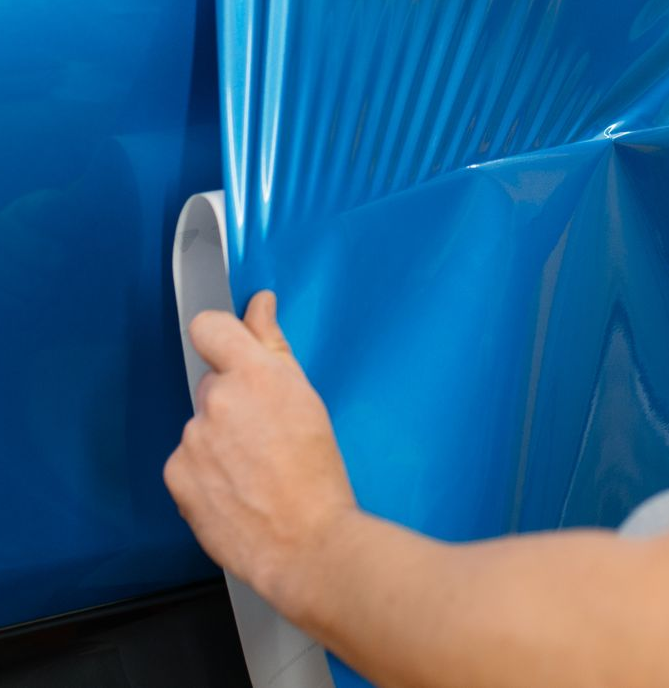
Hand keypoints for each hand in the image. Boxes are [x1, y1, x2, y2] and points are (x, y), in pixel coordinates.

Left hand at [164, 291, 357, 610]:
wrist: (302, 542)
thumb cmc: (315, 472)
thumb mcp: (305, 397)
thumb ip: (272, 344)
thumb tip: (259, 304)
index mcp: (255, 374)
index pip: (209, 327)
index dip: (220, 336)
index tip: (232, 348)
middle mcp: (217, 401)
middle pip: (214, 384)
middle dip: (235, 401)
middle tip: (267, 434)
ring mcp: (192, 439)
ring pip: (203, 424)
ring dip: (221, 439)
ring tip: (255, 470)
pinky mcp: (175, 475)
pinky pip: (188, 460)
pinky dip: (206, 471)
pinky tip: (235, 489)